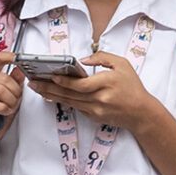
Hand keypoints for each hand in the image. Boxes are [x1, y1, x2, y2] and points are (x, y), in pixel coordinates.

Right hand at [0, 52, 24, 126]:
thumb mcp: (10, 93)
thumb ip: (14, 80)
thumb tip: (19, 70)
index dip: (8, 57)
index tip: (17, 58)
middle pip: (3, 78)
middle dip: (15, 91)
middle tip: (16, 99)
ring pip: (0, 90)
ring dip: (11, 101)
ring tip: (10, 107)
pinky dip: (4, 109)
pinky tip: (4, 111)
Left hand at [28, 52, 161, 135]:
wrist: (141, 113)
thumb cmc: (133, 87)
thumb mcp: (122, 64)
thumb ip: (102, 58)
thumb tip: (83, 60)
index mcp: (106, 83)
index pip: (81, 85)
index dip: (65, 82)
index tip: (51, 76)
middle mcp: (99, 99)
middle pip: (70, 94)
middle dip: (49, 88)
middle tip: (34, 83)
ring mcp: (95, 110)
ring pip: (69, 102)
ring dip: (51, 95)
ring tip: (37, 88)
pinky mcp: (93, 116)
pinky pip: (75, 107)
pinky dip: (62, 101)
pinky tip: (51, 95)